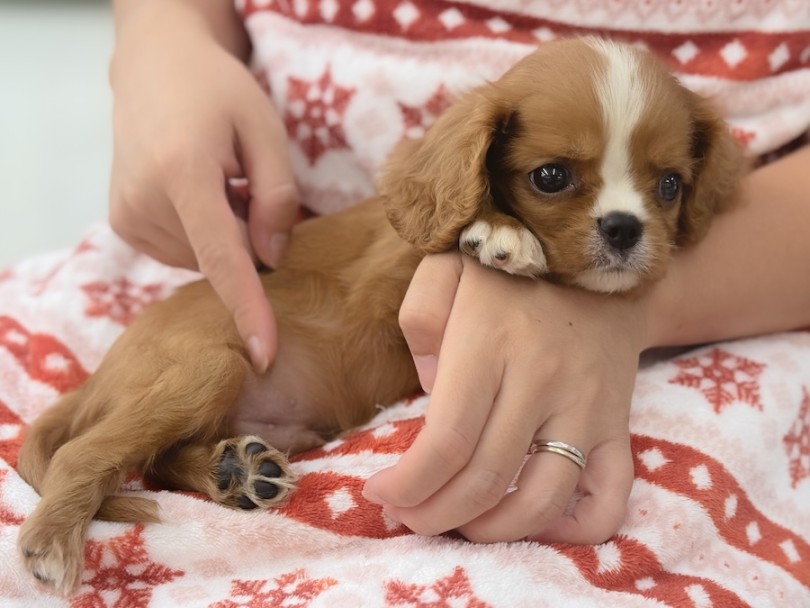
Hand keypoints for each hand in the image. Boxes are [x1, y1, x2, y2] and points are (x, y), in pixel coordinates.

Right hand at [108, 3, 297, 370]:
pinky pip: (183, 252)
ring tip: (219, 181)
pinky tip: (200, 193)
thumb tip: (271, 260)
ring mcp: (127, 217)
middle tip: (245, 184)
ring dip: (226, 235)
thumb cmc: (218, 91)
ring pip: (203, 260)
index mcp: (182, 174)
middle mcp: (144, 203)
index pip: (222, 259)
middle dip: (250, 238)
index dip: (248, 309)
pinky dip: (204, 234)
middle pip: (221, 258)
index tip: (264, 354)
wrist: (154, 66)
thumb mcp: (265, 129)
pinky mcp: (123, 224)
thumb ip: (277, 196)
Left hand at [364, 253, 646, 542]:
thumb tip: (431, 394)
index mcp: (490, 344)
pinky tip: (533, 523)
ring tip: (458, 525)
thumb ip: (421, 320)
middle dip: (433, 515)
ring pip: (542, 499)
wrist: (599, 250)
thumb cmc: (508, 266)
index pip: (446, 441)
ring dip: (491, 531)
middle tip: (406, 518)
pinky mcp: (620, 422)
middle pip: (485, 479)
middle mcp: (543, 382)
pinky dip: (572, 531)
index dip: (407, 484)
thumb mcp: (446, 266)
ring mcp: (589, 407)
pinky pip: (610, 498)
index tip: (379, 493)